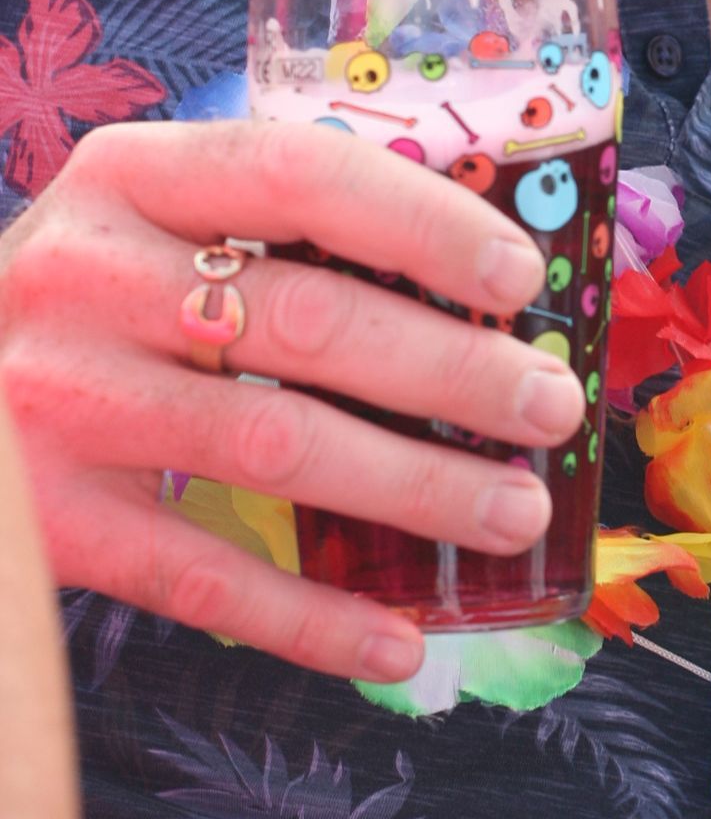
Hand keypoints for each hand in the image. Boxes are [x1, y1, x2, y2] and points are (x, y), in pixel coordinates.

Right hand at [0, 120, 585, 681]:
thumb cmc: (86, 299)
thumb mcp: (150, 221)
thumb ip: (277, 228)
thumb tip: (482, 280)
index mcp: (129, 176)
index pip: (301, 176)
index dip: (424, 224)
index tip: (520, 280)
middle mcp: (84, 276)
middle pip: (304, 319)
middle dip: (451, 372)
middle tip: (551, 409)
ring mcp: (58, 402)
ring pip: (272, 445)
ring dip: (414, 487)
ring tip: (512, 511)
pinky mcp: (51, 522)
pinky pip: (203, 579)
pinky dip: (312, 619)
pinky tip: (400, 643)